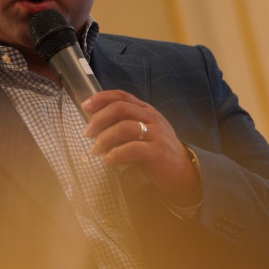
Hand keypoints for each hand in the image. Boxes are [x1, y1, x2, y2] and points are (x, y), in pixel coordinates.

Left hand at [82, 90, 199, 200]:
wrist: (182, 172)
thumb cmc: (156, 150)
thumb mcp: (143, 131)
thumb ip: (125, 123)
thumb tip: (95, 123)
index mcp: (146, 110)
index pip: (122, 96)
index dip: (102, 98)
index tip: (85, 105)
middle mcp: (152, 117)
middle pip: (120, 108)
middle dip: (99, 119)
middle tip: (87, 133)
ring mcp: (156, 133)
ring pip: (125, 127)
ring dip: (105, 138)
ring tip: (95, 150)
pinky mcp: (158, 152)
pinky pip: (133, 149)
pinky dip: (116, 154)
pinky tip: (108, 160)